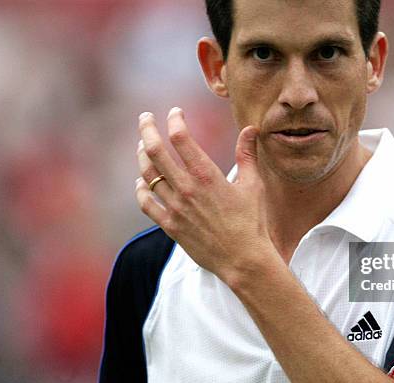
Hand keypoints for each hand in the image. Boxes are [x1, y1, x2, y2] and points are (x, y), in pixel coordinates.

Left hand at [135, 107, 277, 284]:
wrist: (243, 259)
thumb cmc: (252, 222)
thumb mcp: (253, 185)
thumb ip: (247, 154)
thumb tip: (250, 128)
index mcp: (207, 175)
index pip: (180, 137)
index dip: (175, 120)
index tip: (176, 112)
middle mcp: (186, 188)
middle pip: (155, 150)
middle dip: (147, 129)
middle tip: (145, 117)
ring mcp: (175, 208)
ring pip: (147, 174)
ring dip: (142, 156)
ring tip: (142, 146)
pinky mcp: (170, 226)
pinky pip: (146, 203)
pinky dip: (140, 189)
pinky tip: (141, 182)